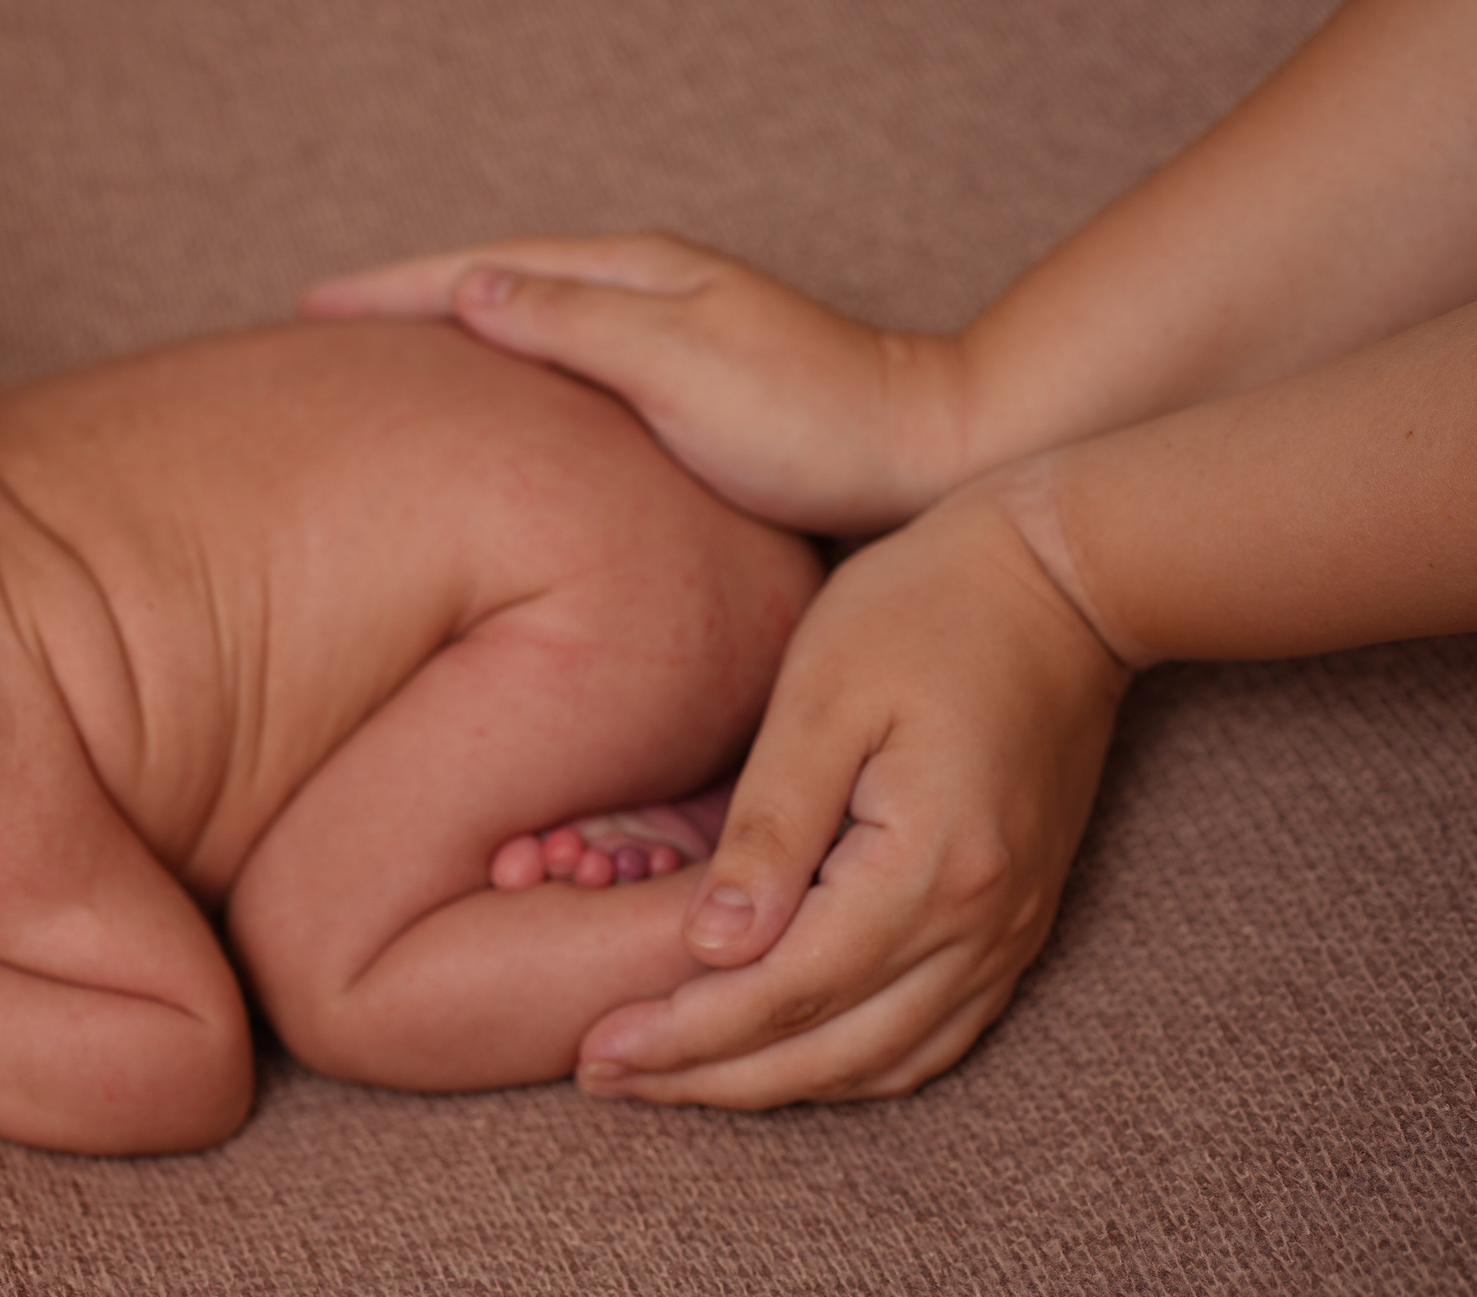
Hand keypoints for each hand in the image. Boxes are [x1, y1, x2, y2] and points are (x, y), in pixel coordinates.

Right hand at [303, 233, 969, 533]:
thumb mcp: (679, 366)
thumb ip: (572, 321)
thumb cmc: (811, 420)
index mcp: (632, 271)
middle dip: (407, 295)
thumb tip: (468, 286)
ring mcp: (667, 330)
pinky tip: (496, 398)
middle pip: (496, 276)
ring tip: (388, 353)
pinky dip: (509, 362)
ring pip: (530, 314)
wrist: (925, 453)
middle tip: (323, 318)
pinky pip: (565, 356)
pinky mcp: (686, 381)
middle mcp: (645, 286)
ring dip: (455, 324)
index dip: (390, 288)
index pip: (479, 267)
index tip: (308, 303)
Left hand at [569, 473, 1128, 1105]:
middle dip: (710, 1076)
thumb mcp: (824, 696)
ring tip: (671, 1076)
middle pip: (831, 1050)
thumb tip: (711, 946)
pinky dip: (852, 1063)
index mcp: (930, 869)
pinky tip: (783, 1054)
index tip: (595, 1050)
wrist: (1068, 579)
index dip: (686, 1034)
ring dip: (776, 1084)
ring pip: (886, 1062)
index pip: (787, 992)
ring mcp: (1012, 931)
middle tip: (604, 1076)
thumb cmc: (926, 609)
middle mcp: (983, 925)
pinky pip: (935, 1035)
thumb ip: (770, 828)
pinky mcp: (1017, 918)